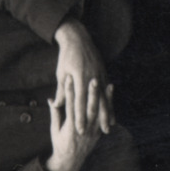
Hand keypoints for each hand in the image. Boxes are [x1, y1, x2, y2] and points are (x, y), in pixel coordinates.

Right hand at [45, 82, 110, 170]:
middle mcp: (83, 129)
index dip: (70, 92)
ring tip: (109, 85)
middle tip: (93, 79)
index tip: (69, 78)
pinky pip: (105, 119)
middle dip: (91, 94)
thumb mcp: (54, 130)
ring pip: (100, 113)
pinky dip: (110, 108)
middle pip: (89, 109)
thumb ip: (55, 114)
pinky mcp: (98, 133)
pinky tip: (112, 100)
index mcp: (70, 127)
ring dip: (105, 99)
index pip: (70, 106)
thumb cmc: (60, 144)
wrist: (70, 162)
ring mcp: (93, 132)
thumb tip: (51, 99)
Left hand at [52, 20, 112, 139]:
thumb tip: (56, 105)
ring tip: (110, 126)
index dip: (80, 117)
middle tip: (103, 133)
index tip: (80, 130)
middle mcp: (91, 77)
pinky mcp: (104, 72)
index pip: (79, 102)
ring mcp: (100, 74)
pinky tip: (112, 111)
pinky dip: (110, 103)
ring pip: (105, 98)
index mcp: (79, 77)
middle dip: (100, 118)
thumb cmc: (66, 56)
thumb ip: (62, 91)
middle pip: (96, 102)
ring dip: (108, 113)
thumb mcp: (61, 73)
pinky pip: (108, 91)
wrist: (77, 37)